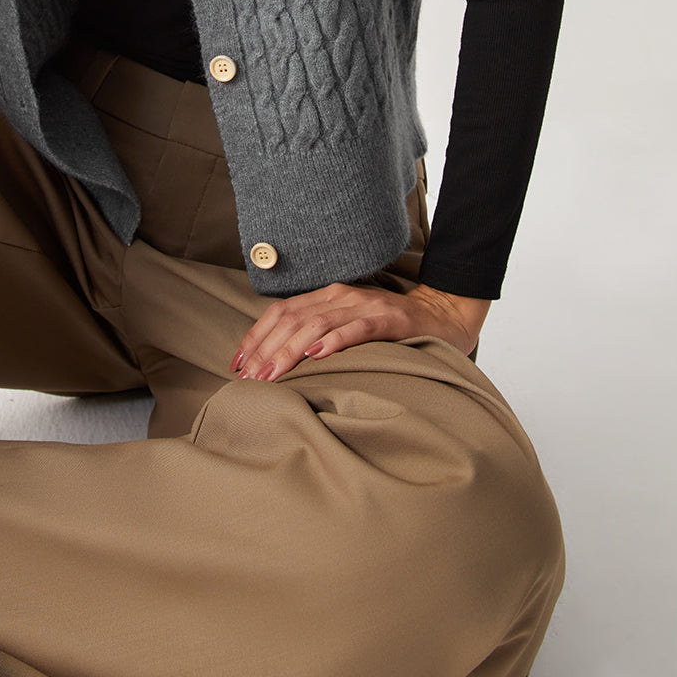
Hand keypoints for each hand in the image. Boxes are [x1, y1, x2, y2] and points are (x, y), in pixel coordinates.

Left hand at [231, 281, 490, 381]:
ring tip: (272, 374)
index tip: (236, 364)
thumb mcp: (347, 326)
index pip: (281, 313)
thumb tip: (276, 363)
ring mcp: (365, 306)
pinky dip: (335, 340)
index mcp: (327, 297)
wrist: (441, 315)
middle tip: (248, 378)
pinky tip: (318, 355)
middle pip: (293, 319)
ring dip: (290, 350)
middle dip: (266, 350)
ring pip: (318, 325)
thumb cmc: (389, 327)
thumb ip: (317, 335)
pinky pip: (358, 328)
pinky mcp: (389, 319)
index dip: (256, 337)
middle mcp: (341, 297)